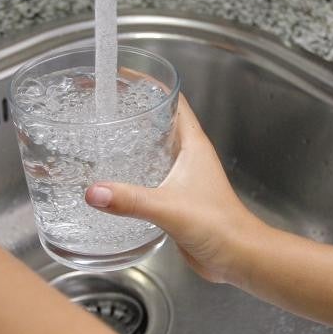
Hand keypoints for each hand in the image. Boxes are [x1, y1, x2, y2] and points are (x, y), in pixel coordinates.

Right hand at [85, 96, 264, 284]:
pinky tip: (114, 178)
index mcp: (193, 145)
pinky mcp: (176, 197)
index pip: (173, 101)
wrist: (238, 257)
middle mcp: (189, 156)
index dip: (150, 85)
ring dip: (133, 141)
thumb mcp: (168, 207)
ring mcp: (184, 176)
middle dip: (135, 110)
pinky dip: (134, 171)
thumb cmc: (220, 226)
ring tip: (103, 135)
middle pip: (160, 121)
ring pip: (155, 148)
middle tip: (105, 105)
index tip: (124, 77)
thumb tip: (94, 192)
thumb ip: (130, 200)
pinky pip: (151, 175)